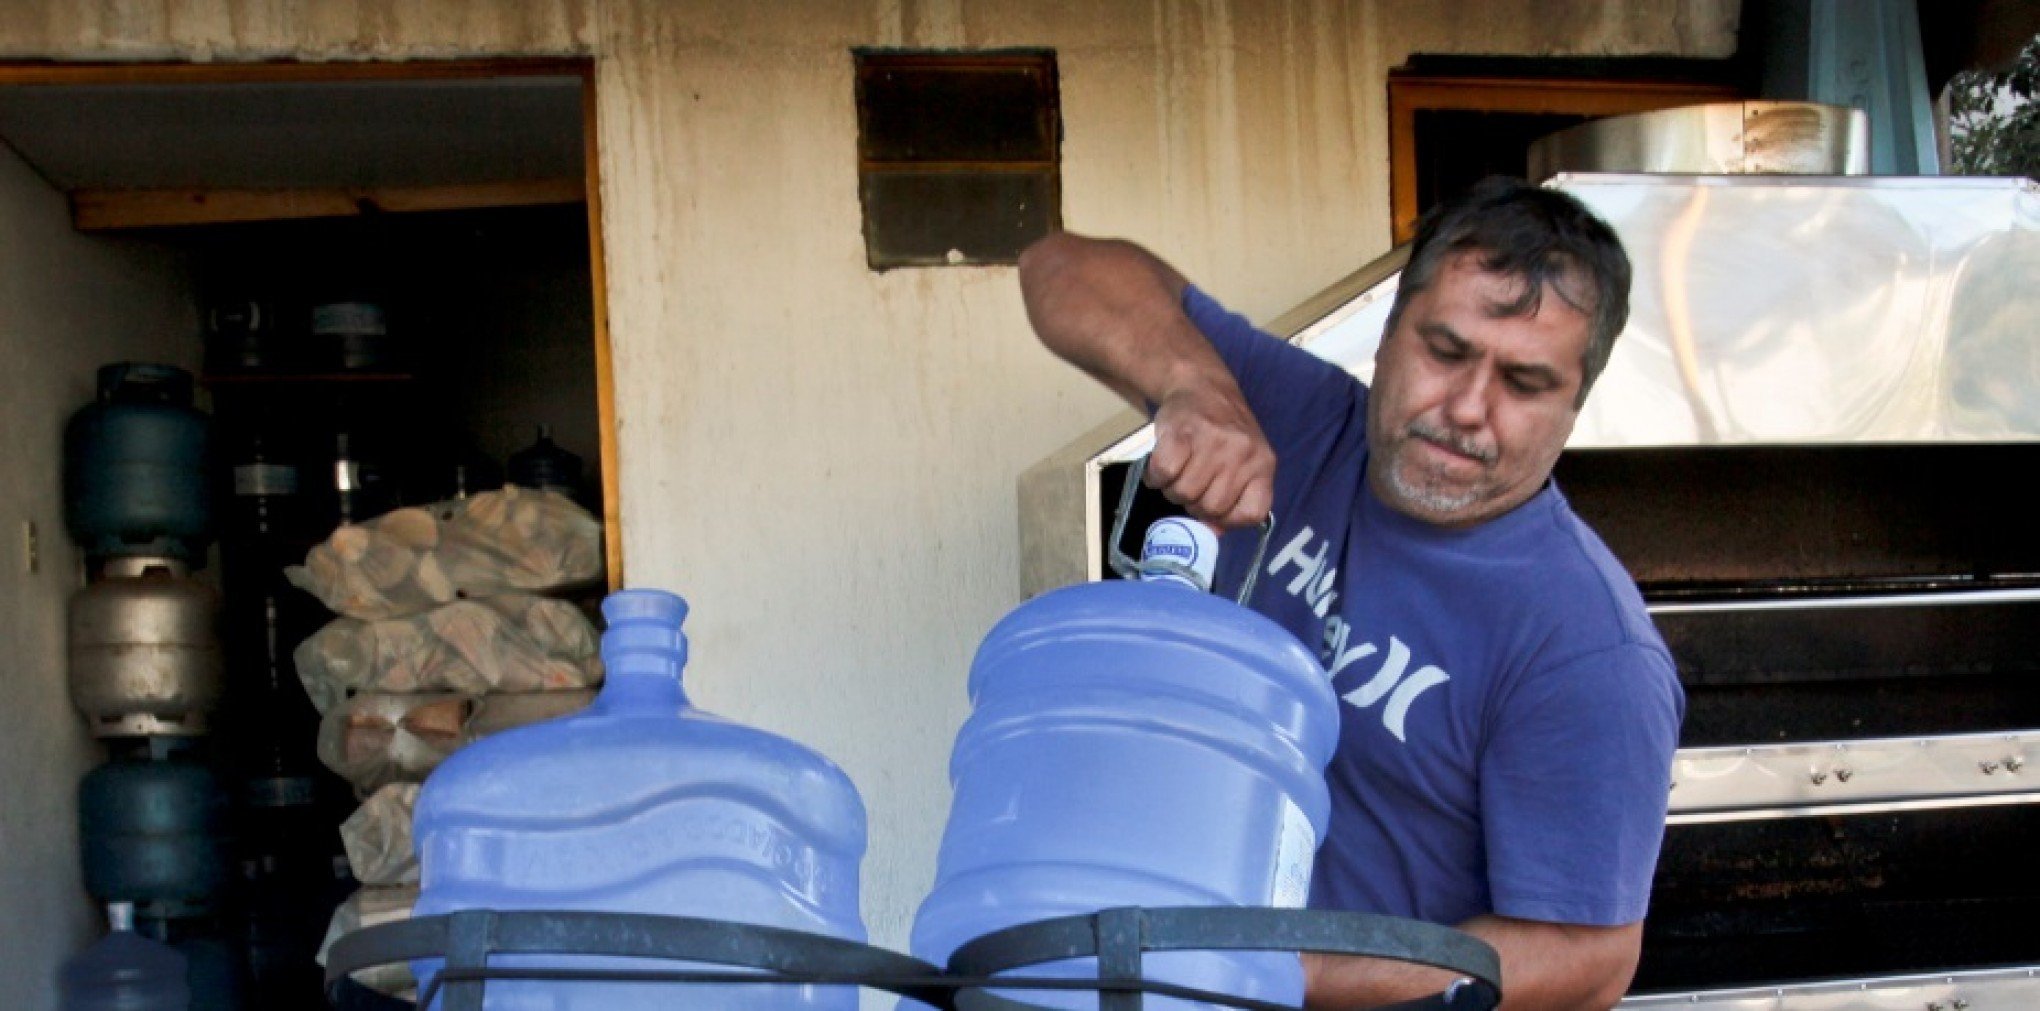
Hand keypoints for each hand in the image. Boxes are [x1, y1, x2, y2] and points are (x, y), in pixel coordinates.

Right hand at [1148, 377, 1275, 529]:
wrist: (1202, 386)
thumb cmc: (1223, 431)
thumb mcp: (1243, 462)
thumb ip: (1235, 498)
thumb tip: (1213, 532)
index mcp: (1263, 464)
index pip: (1251, 514)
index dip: (1228, 518)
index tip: (1214, 506)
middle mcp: (1242, 454)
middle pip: (1211, 507)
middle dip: (1194, 503)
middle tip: (1190, 483)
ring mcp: (1212, 443)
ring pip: (1184, 494)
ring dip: (1172, 490)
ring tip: (1176, 473)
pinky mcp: (1181, 434)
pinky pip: (1163, 474)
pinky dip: (1155, 478)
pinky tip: (1159, 469)